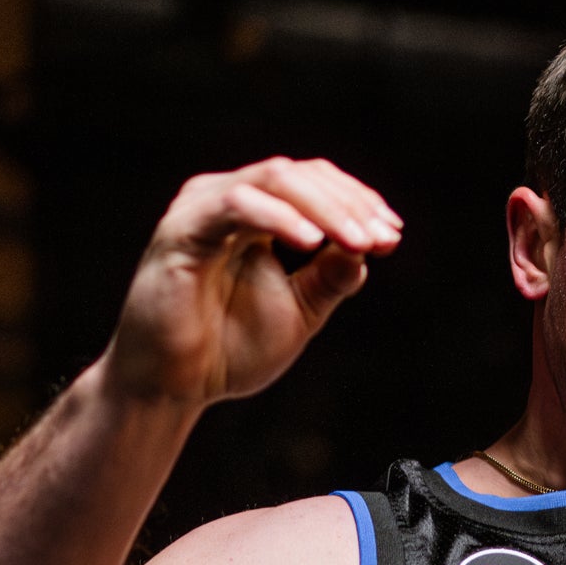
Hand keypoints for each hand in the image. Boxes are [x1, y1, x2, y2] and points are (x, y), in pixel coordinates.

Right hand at [105, 158, 402, 409]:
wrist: (172, 389)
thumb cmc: (226, 351)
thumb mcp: (298, 313)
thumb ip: (329, 278)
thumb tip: (367, 248)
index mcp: (256, 213)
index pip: (314, 183)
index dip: (357, 202)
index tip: (393, 235)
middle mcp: (228, 199)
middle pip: (301, 175)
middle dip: (349, 204)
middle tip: (382, 237)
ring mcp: (202, 208)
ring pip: (275, 179)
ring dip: (324, 208)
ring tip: (358, 240)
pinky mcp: (181, 229)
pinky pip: (237, 205)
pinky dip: (279, 218)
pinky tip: (311, 242)